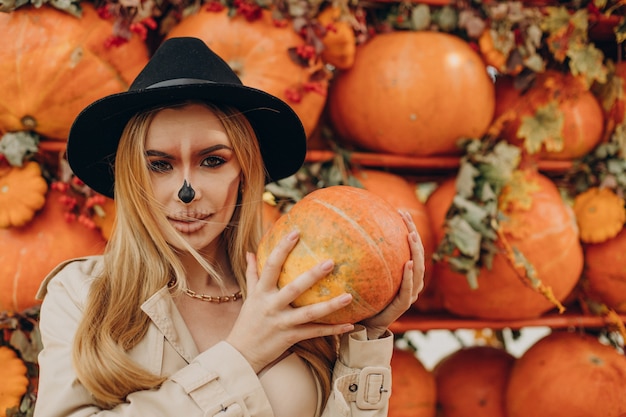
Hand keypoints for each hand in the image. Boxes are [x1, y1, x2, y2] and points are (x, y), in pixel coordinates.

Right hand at [226, 230, 354, 372]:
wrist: (241, 353)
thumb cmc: (248, 321)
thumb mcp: (249, 296)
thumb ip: (252, 273)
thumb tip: (249, 252)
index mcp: (261, 292)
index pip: (271, 265)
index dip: (282, 248)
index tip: (296, 232)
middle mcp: (271, 306)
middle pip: (294, 288)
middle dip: (312, 275)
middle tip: (331, 262)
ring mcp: (282, 322)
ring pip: (309, 313)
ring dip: (330, 305)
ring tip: (349, 296)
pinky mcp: (290, 337)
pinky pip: (314, 333)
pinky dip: (332, 330)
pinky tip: (350, 325)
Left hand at [359, 210, 424, 338]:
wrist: (365, 326)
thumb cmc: (363, 300)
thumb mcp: (362, 276)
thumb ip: (361, 259)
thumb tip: (344, 232)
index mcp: (404, 274)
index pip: (410, 247)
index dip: (409, 229)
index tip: (402, 212)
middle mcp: (411, 282)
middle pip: (418, 255)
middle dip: (414, 234)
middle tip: (406, 217)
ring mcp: (409, 294)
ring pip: (418, 270)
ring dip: (416, 252)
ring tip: (411, 235)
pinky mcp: (402, 305)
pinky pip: (407, 289)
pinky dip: (409, 276)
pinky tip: (407, 263)